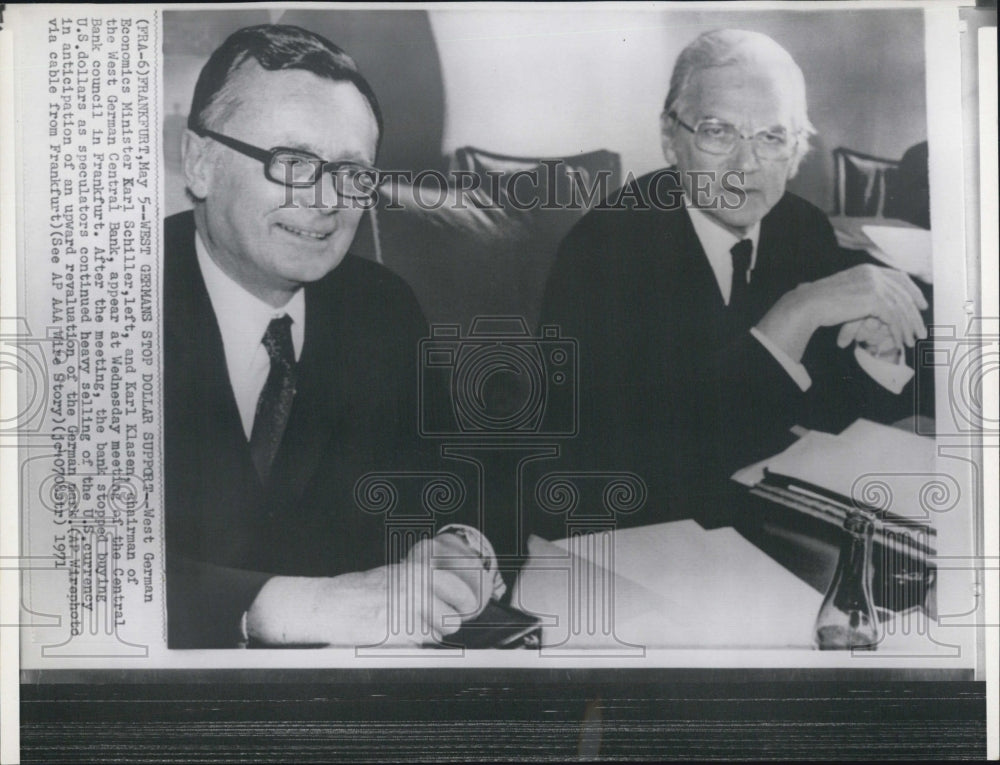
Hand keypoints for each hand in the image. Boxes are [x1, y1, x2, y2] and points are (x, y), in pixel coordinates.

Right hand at [246, 554, 484, 647]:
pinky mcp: (397, 634)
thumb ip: (419, 580)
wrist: (329, 606)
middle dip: (448, 623)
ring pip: (437, 634)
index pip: (458, 587)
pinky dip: (413, 645)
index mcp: (416, 571)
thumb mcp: (392, 573)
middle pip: (453, 616)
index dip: (464, 602)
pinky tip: (397, 636)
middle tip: (438, 624)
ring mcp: (407, 612)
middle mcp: (415, 589)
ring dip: (429, 636)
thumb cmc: (356, 590)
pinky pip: (419, 645)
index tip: (465, 608)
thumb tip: (445, 591)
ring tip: (410, 629)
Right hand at [756, 264, 927, 361]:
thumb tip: (879, 307)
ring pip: (901, 307)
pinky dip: (898, 332)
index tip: (921, 306)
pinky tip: (899, 342)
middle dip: (914, 314)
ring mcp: (875, 284)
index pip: (900, 278)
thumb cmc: (821, 303)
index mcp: (868, 270)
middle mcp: (874, 274)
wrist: (808, 304)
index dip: (913, 292)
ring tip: (911, 341)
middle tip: (921, 330)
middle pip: (904, 294)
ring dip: (908, 327)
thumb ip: (864, 294)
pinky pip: (893, 317)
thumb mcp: (847, 293)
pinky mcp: (874, 298)